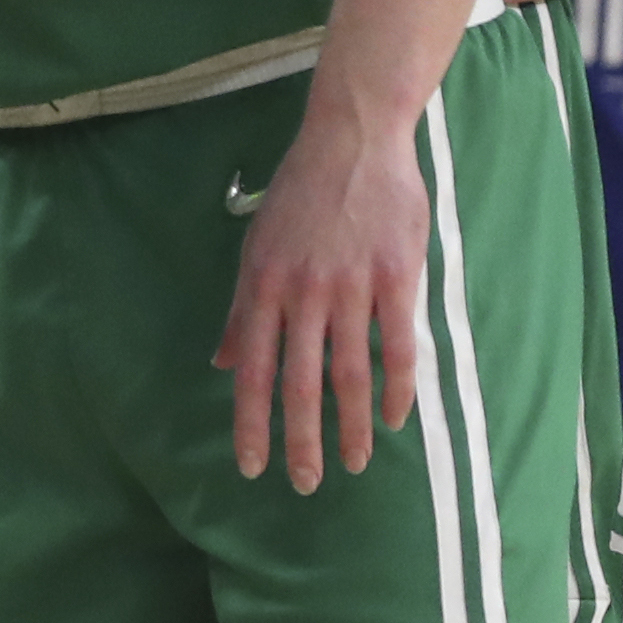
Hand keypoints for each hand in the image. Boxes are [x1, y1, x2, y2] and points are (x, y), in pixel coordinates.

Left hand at [216, 110, 429, 489]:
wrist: (352, 139)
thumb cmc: (301, 194)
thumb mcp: (257, 246)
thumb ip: (244, 309)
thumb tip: (224, 362)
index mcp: (263, 285)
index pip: (252, 369)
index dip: (250, 422)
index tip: (251, 467)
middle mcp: (303, 291)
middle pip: (299, 382)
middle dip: (300, 440)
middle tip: (305, 484)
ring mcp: (352, 285)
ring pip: (350, 373)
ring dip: (352, 426)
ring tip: (355, 462)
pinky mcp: (398, 276)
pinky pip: (398, 345)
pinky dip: (398, 388)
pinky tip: (396, 418)